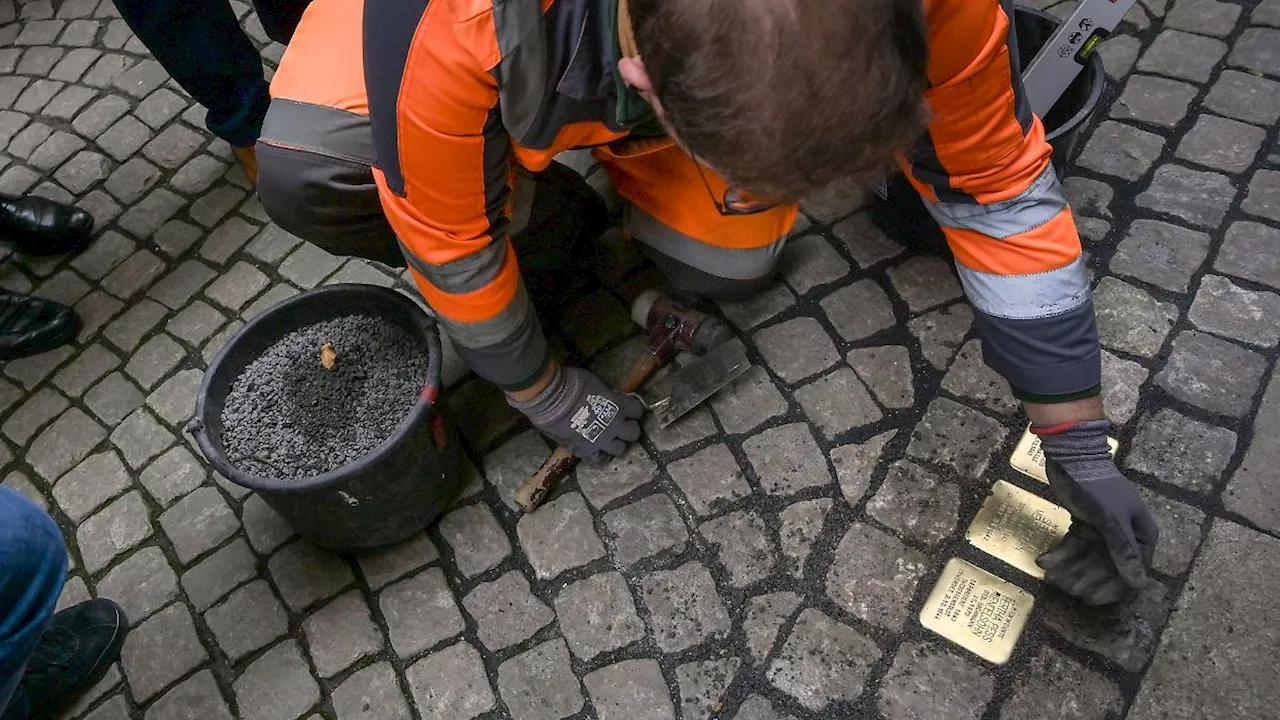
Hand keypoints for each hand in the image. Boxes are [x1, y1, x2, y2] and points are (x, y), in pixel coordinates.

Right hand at [508, 366, 643, 463]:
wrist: (551, 399)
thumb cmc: (571, 384)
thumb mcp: (595, 382)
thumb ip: (606, 394)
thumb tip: (607, 397)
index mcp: (619, 405)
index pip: (637, 410)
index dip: (634, 409)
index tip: (628, 408)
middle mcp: (615, 425)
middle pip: (633, 433)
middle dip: (629, 429)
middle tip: (621, 426)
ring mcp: (602, 440)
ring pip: (620, 449)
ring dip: (616, 443)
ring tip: (608, 439)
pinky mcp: (586, 451)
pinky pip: (599, 461)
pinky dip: (600, 457)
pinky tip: (596, 451)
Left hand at [1034, 419, 1157, 600]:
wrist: (1072, 455)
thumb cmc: (1096, 486)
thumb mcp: (1110, 519)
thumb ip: (1123, 551)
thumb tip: (1139, 585)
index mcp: (1141, 534)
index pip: (1132, 571)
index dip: (1111, 587)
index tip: (1090, 599)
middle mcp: (1125, 535)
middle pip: (1107, 567)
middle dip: (1084, 578)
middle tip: (1065, 587)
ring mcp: (1103, 530)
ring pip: (1087, 559)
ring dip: (1069, 569)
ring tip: (1050, 575)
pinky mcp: (1083, 524)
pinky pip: (1073, 546)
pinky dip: (1059, 554)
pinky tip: (1043, 561)